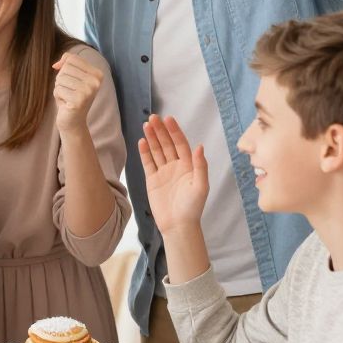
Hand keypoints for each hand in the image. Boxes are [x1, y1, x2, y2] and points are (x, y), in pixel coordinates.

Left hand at [53, 52, 102, 132]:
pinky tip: (66, 104)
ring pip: (60, 79)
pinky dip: (58, 96)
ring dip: (59, 89)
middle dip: (61, 80)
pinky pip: (58, 89)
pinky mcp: (79, 100)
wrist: (73, 121)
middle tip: (69, 92)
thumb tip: (56, 65)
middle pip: (65, 68)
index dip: (64, 68)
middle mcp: (96, 81)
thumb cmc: (70, 97)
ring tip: (67, 97)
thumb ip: (66, 63)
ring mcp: (89, 91)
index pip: (72, 58)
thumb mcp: (71, 76)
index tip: (70, 81)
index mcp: (97, 74)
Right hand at [138, 115, 208, 233]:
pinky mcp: (152, 179)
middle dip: (160, 130)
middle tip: (153, 118)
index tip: (168, 119)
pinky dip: (145, 152)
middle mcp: (176, 166)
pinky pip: (148, 163)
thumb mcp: (201, 186)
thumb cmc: (193, 207)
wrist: (178, 225)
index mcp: (189, 166)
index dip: (174, 131)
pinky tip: (142, 142)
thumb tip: (199, 146)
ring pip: (157, 151)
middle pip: (167, 144)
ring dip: (152, 138)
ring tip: (146, 125)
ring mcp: (163, 172)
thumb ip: (200, 166)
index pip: (180, 144)